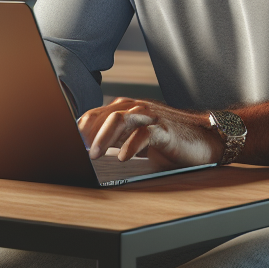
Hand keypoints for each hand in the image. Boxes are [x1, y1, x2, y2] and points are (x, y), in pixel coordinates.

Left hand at [78, 98, 222, 169]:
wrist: (204, 140)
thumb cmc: (167, 142)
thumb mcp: (135, 141)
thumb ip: (114, 142)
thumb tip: (87, 154)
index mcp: (124, 110)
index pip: (93, 116)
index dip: (77, 131)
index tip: (64, 146)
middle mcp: (134, 108)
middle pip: (101, 115)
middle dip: (86, 134)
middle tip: (75, 152)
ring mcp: (149, 116)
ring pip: (120, 119)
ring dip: (104, 137)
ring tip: (94, 155)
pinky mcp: (164, 129)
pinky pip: (144, 134)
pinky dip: (132, 146)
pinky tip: (123, 158)